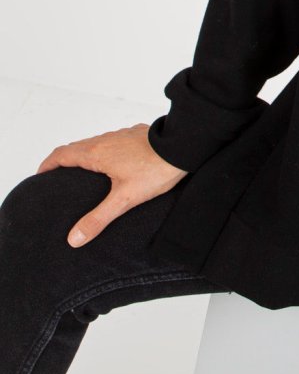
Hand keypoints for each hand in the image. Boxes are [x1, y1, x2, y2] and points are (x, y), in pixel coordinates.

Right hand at [35, 123, 188, 247]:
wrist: (184, 146)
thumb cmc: (155, 169)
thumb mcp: (124, 199)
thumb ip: (98, 218)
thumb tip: (73, 238)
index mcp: (95, 153)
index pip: (61, 155)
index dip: (47, 165)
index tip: (40, 176)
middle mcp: (104, 140)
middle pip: (75, 148)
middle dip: (63, 162)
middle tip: (58, 179)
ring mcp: (121, 135)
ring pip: (94, 144)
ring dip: (84, 156)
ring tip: (84, 176)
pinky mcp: (136, 135)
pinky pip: (112, 142)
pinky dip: (104, 153)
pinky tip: (115, 166)